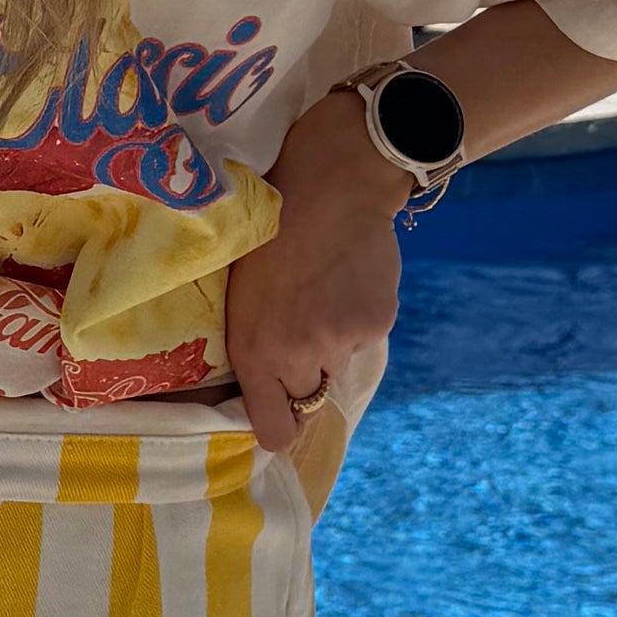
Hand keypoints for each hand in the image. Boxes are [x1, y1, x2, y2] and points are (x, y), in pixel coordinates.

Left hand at [223, 88, 406, 452]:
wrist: (329, 188)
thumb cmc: (269, 235)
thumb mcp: (240, 296)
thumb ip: (253, 346)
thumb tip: (269, 390)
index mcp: (254, 350)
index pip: (275, 429)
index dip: (280, 427)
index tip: (282, 418)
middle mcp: (297, 356)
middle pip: (308, 398)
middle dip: (304, 372)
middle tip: (301, 322)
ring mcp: (340, 342)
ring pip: (338, 365)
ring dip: (333, 343)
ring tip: (323, 293)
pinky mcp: (376, 324)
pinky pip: (365, 338)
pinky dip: (359, 318)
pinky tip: (348, 281)